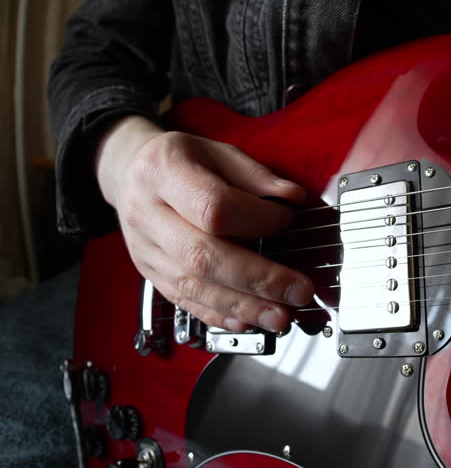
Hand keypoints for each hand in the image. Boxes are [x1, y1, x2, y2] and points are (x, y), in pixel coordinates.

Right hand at [96, 115, 312, 332]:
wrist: (130, 172)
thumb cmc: (180, 160)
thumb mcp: (218, 151)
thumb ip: (255, 175)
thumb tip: (291, 199)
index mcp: (163, 172)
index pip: (213, 206)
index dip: (257, 219)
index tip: (287, 221)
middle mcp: (147, 214)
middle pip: (203, 256)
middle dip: (258, 278)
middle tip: (297, 290)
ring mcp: (146, 249)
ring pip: (194, 286)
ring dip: (243, 306)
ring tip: (280, 315)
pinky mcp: (151, 274)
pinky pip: (184, 301)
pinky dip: (219, 315)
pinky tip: (247, 321)